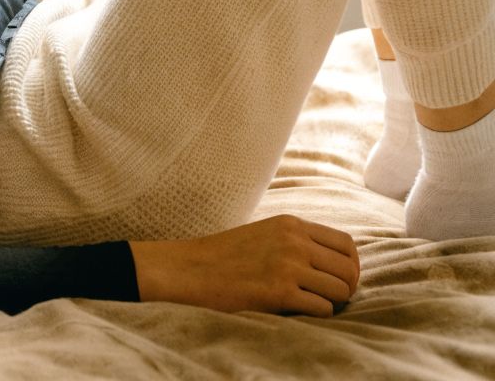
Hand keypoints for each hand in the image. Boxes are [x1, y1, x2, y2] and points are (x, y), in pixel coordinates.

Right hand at [129, 214, 360, 316]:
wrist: (189, 270)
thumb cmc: (224, 256)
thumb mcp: (264, 233)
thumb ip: (297, 241)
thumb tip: (336, 265)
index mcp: (291, 224)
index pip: (346, 244)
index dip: (350, 266)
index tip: (338, 279)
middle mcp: (294, 242)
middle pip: (349, 269)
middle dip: (345, 288)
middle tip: (328, 298)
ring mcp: (288, 266)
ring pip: (340, 291)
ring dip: (331, 303)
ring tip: (310, 305)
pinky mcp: (280, 292)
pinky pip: (322, 309)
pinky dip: (315, 315)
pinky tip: (296, 312)